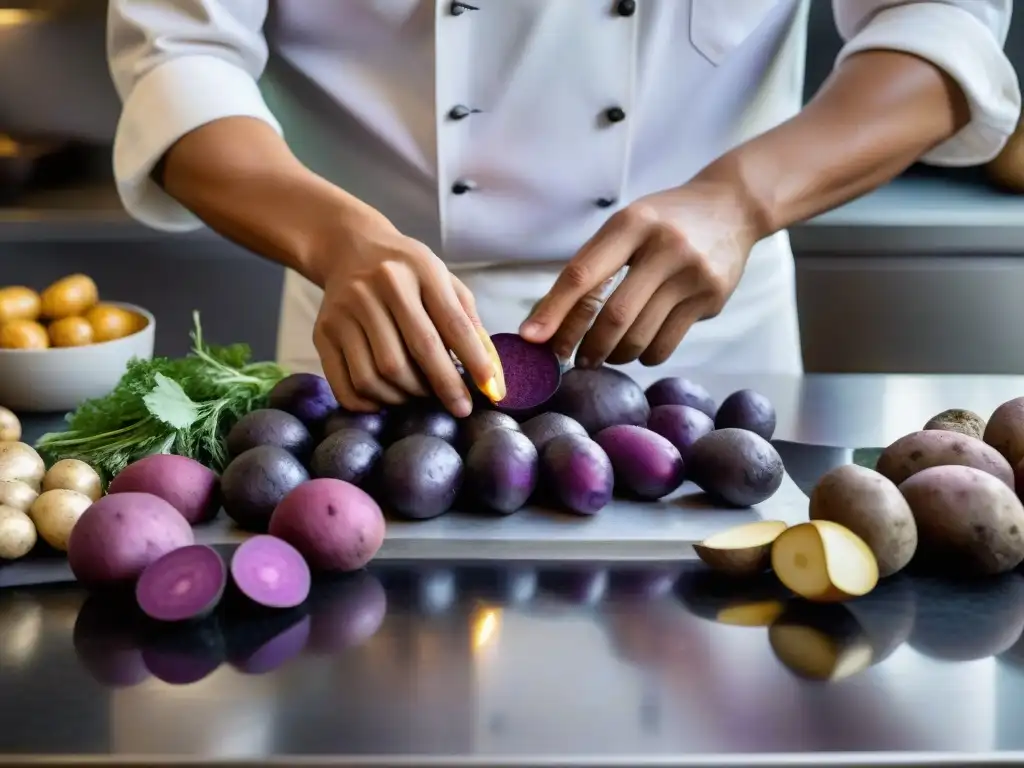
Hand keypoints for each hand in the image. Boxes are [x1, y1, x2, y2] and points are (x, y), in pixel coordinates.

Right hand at [313, 209, 494, 416]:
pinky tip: (388, 399)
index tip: (490, 391)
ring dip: (406, 396)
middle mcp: (381, 285)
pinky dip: (370, 404)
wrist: (349, 248)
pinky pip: (347, 384)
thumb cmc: (408, 273)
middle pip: (416, 351)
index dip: (474, 362)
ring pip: (379, 374)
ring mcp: (347, 308)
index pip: (452, 324)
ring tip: (420, 394)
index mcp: (420, 269)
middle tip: (459, 406)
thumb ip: (469, 322)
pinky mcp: (322, 331)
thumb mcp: (444, 281)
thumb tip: (491, 374)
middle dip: (444, 386)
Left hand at [520, 181, 760, 367]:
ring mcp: (692, 274)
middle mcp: (665, 246)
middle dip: (587, 345)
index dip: (553, 311)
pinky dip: (644, 355)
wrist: (732, 208)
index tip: (531, 339)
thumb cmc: (664, 222)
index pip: (582, 274)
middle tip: (573, 359)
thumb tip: (546, 322)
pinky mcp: (711, 298)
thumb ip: (591, 265)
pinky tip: (637, 350)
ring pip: (640, 335)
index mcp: (632, 223)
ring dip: (614, 355)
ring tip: (603, 355)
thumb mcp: (627, 226)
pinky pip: (666, 343)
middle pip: (614, 315)